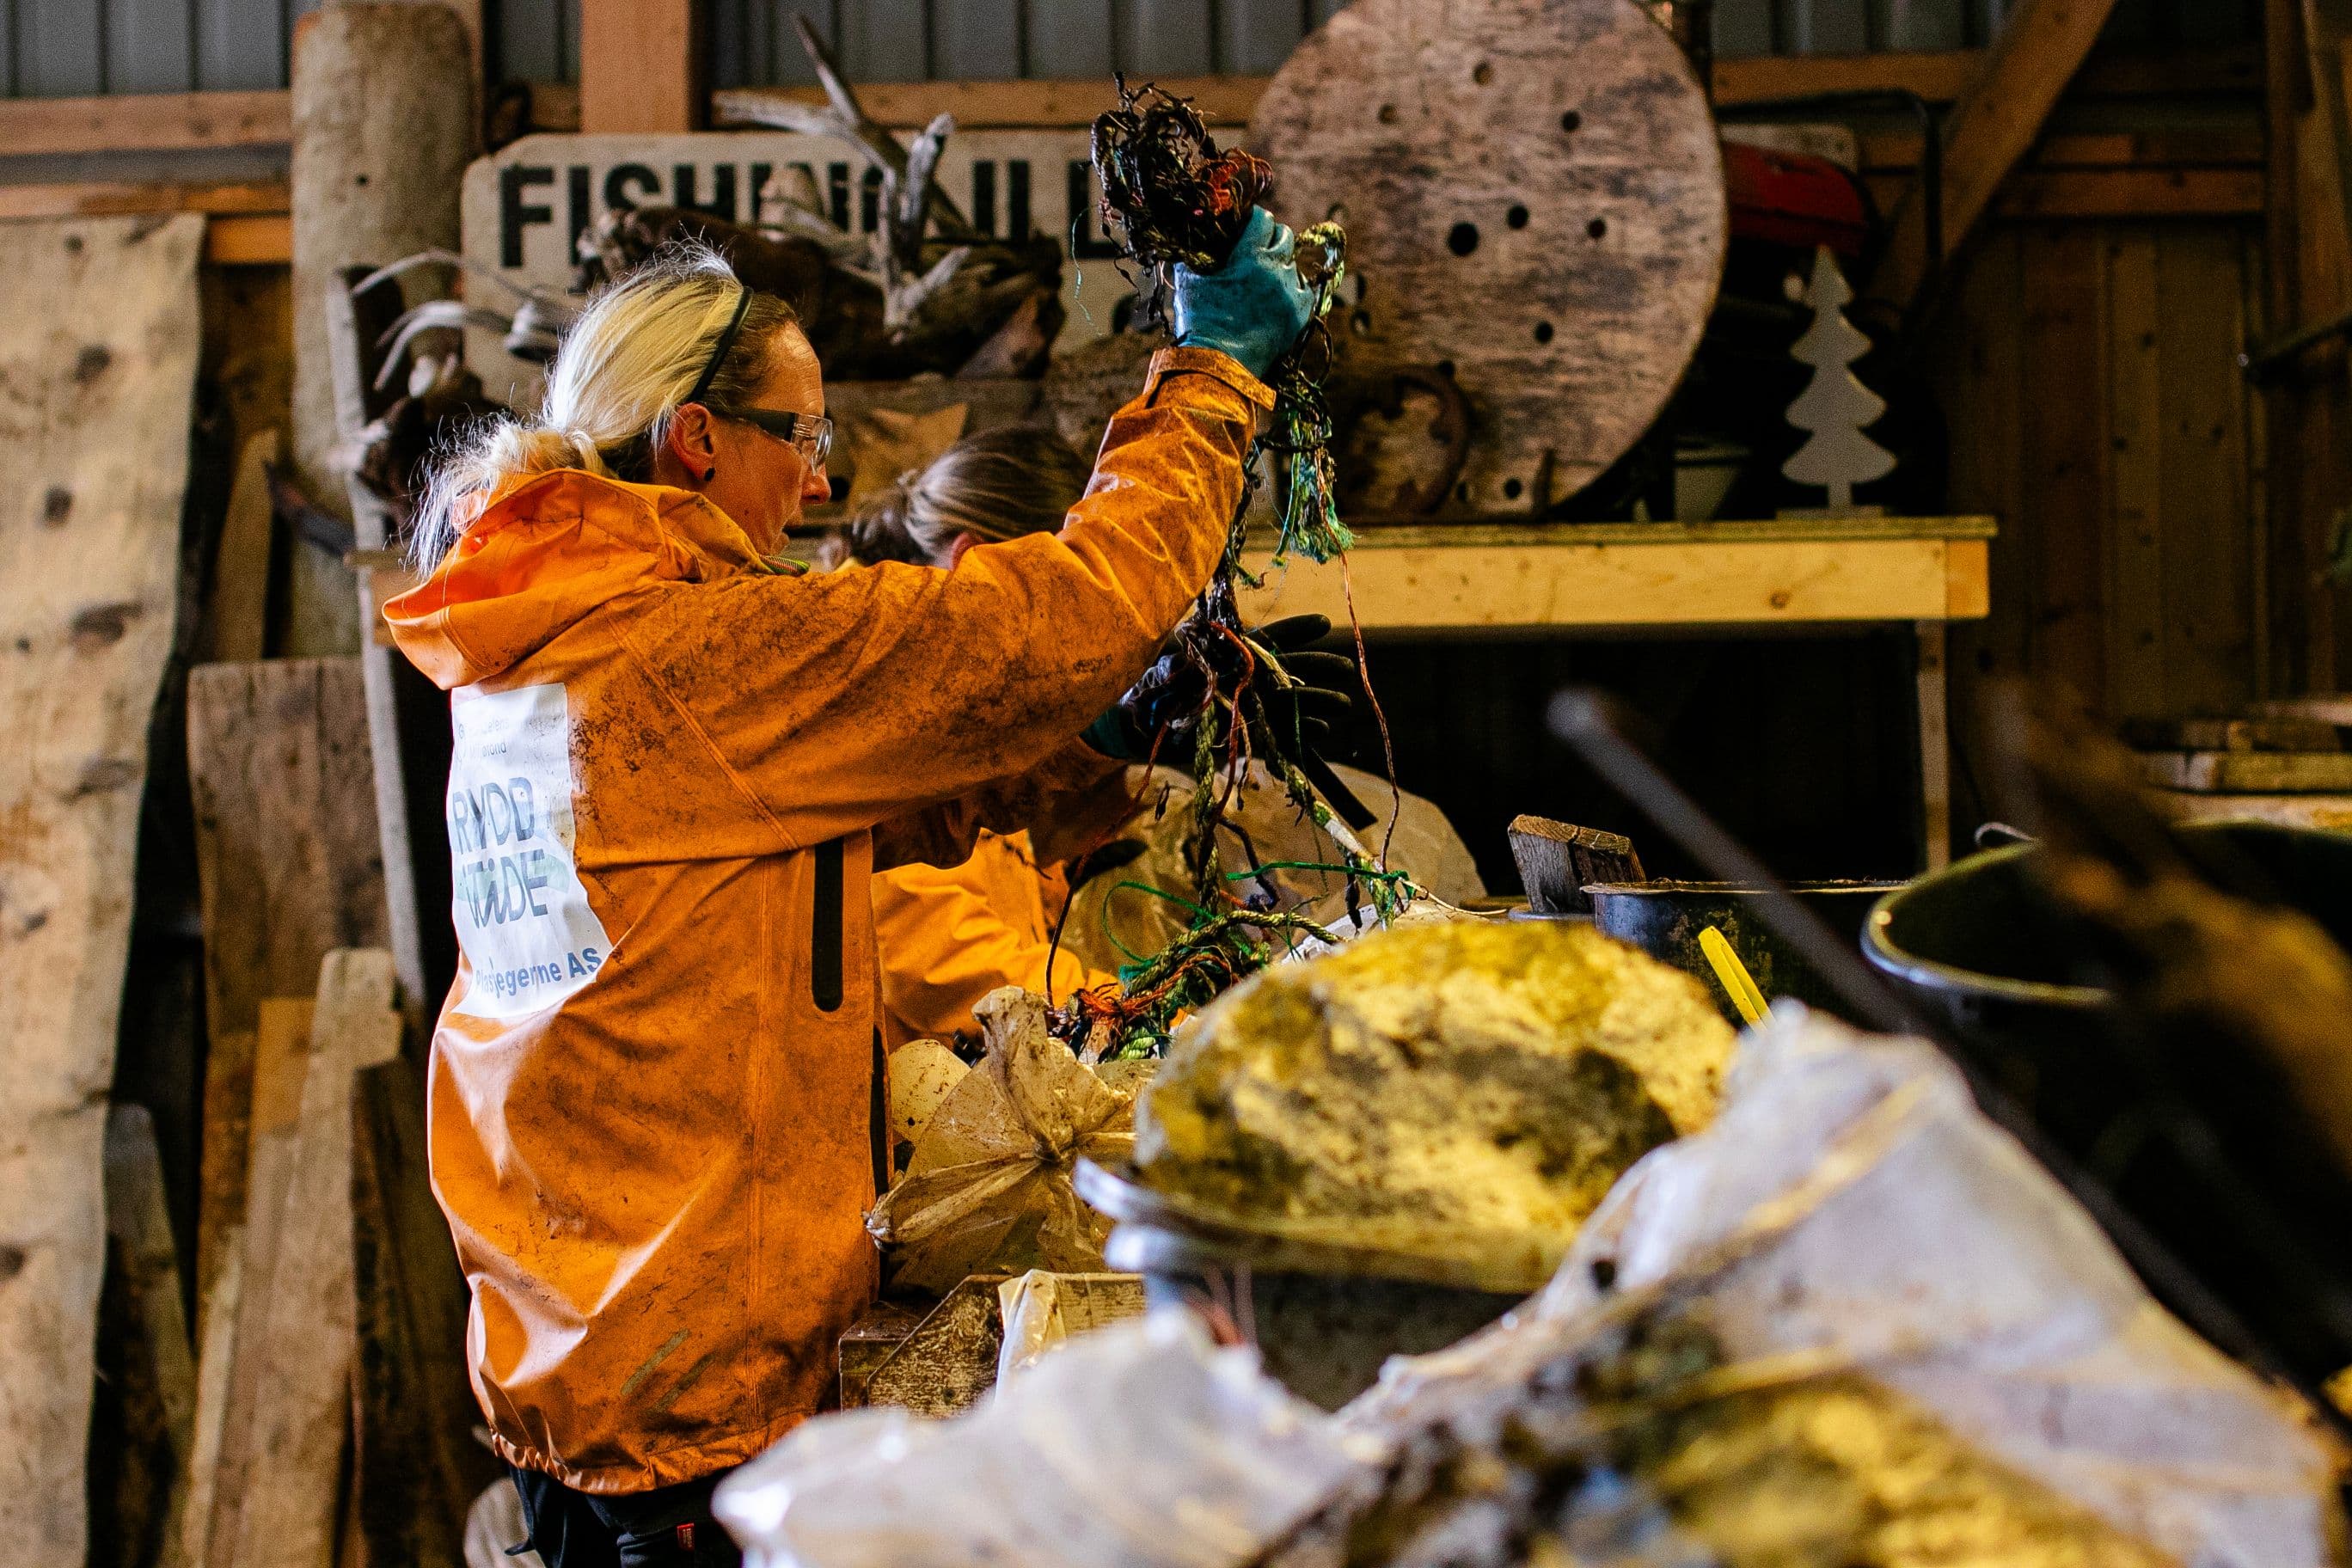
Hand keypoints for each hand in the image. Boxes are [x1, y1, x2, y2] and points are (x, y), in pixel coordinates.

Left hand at [1082, 614, 1354, 763]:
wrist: (1135, 722)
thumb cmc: (1150, 681)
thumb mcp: (1165, 659)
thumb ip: (1185, 654)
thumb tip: (1192, 646)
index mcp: (1229, 653)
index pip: (1269, 638)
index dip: (1296, 631)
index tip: (1324, 624)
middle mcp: (1243, 678)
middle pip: (1287, 670)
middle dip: (1318, 667)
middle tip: (1347, 668)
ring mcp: (1246, 706)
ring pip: (1288, 703)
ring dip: (1315, 703)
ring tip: (1342, 705)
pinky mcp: (1242, 735)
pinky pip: (1276, 736)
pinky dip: (1299, 736)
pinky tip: (1322, 734)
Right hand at [1172, 207, 1317, 380]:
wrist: (1219, 363)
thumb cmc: (1200, 321)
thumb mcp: (1189, 281)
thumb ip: (1192, 254)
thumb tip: (1189, 237)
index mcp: (1250, 255)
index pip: (1263, 220)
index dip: (1255, 218)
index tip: (1249, 222)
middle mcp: (1276, 269)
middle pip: (1285, 237)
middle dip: (1273, 237)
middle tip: (1261, 245)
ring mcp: (1290, 293)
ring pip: (1294, 265)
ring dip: (1282, 265)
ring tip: (1267, 276)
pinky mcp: (1299, 315)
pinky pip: (1305, 291)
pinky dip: (1295, 289)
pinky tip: (1282, 293)